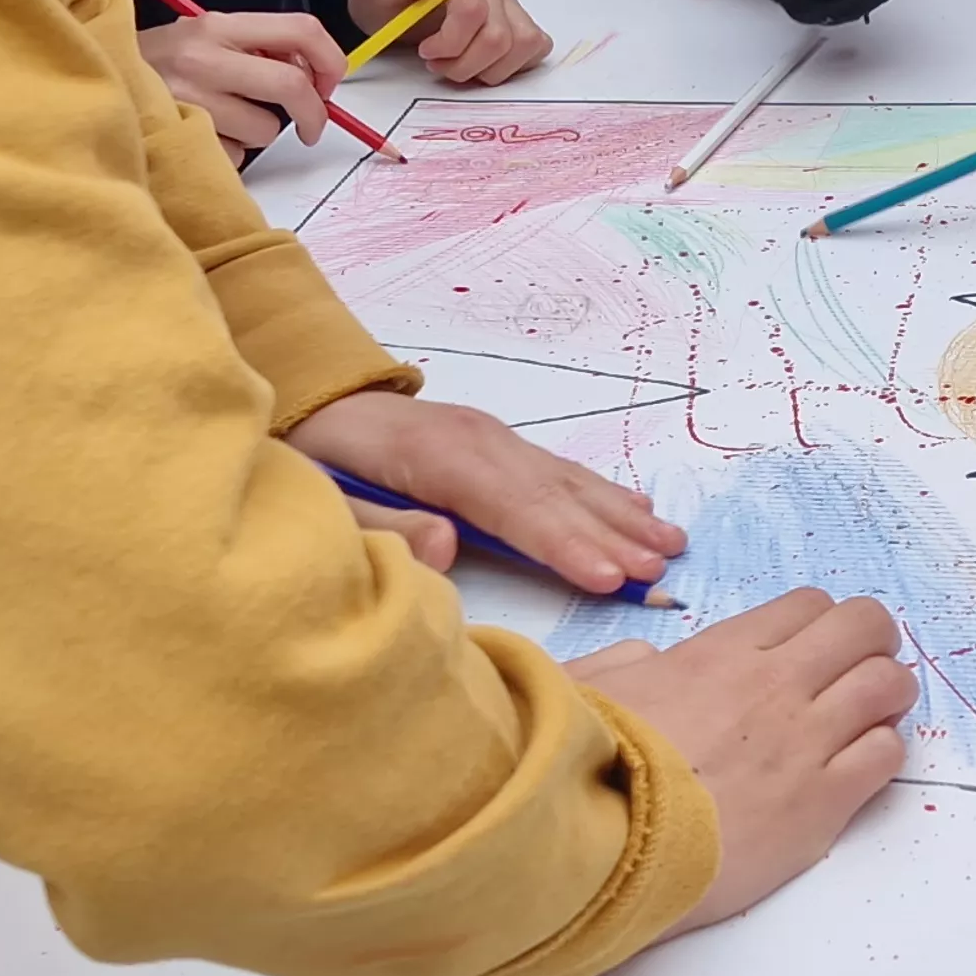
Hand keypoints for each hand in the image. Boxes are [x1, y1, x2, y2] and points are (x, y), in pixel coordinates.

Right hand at [138, 11, 342, 151]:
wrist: (95, 81)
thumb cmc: (158, 64)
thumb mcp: (202, 37)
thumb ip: (253, 48)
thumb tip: (311, 77)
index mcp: (217, 26)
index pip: (300, 30)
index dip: (330, 60)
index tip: (329, 86)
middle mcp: (205, 57)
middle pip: (290, 86)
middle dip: (314, 114)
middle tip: (312, 128)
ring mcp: (192, 100)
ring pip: (264, 130)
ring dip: (257, 134)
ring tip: (225, 120)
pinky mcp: (182, 138)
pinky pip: (234, 155)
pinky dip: (229, 151)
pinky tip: (202, 134)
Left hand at [285, 389, 685, 597]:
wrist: (305, 396)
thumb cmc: (310, 457)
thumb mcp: (320, 494)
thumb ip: (381, 523)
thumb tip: (447, 545)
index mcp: (436, 457)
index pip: (512, 508)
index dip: (563, 545)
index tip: (610, 578)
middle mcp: (476, 439)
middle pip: (552, 494)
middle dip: (610, 534)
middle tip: (660, 572)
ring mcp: (489, 435)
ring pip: (565, 480)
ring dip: (620, 514)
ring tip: (670, 545)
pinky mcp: (493, 440)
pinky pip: (557, 469)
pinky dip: (601, 490)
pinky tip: (635, 506)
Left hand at [345, 0, 551, 84]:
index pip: (474, 11)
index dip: (450, 41)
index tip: (426, 51)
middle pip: (499, 37)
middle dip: (464, 63)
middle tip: (436, 63)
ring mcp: (510, 9)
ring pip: (523, 46)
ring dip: (487, 69)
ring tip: (457, 66)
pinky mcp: (519, 27)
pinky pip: (535, 50)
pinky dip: (510, 67)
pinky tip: (481, 66)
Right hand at [569, 589, 914, 933]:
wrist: (609, 849)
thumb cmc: (587, 769)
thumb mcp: (589, 690)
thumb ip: (627, 664)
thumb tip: (649, 661)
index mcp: (721, 653)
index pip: (807, 605)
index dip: (818, 624)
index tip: (811, 651)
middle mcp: (775, 685)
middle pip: (865, 628)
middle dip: (871, 642)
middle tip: (857, 671)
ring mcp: (806, 743)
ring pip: (890, 685)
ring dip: (889, 694)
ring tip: (870, 717)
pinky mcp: (824, 803)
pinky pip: (887, 755)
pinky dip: (882, 751)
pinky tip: (856, 767)